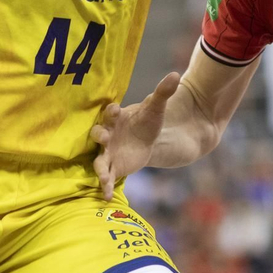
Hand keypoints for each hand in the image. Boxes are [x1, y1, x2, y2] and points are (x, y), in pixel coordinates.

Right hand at [90, 72, 179, 201]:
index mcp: (114, 118)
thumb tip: (175, 74)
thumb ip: (163, 92)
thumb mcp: (156, 108)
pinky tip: (107, 197)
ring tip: (103, 176)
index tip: (116, 109)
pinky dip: (105, 187)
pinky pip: (106, 178)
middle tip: (103, 137)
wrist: (147, 138)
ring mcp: (107, 153)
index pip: (109, 113)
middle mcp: (107, 135)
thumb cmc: (147, 120)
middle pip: (97, 135)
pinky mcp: (113, 168)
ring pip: (98, 160)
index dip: (110, 111)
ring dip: (99, 168)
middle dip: (98, 135)